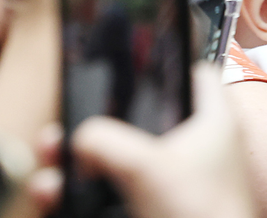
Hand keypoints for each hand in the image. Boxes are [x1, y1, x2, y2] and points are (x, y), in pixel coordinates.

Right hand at [68, 66, 255, 217]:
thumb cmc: (201, 212)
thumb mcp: (147, 167)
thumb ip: (107, 141)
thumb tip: (79, 137)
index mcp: (215, 122)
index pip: (198, 75)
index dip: (169, 64)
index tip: (134, 64)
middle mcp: (201, 147)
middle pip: (144, 119)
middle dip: (97, 123)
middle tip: (65, 129)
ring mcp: (181, 180)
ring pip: (124, 158)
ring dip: (83, 160)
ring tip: (50, 160)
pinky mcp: (163, 208)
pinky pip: (118, 192)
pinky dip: (86, 192)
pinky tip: (56, 193)